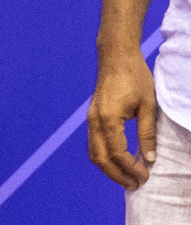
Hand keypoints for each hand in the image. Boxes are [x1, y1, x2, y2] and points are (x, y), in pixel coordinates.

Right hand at [88, 53, 157, 187]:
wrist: (116, 56)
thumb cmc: (134, 77)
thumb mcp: (147, 105)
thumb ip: (147, 133)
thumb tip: (149, 158)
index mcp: (109, 118)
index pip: (117, 153)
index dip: (131, 168)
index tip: (145, 177)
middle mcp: (95, 120)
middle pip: (100, 157)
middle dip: (117, 175)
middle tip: (135, 185)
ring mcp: (91, 118)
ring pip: (94, 152)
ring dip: (109, 168)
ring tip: (126, 177)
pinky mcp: (93, 116)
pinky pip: (94, 143)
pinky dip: (104, 157)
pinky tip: (118, 161)